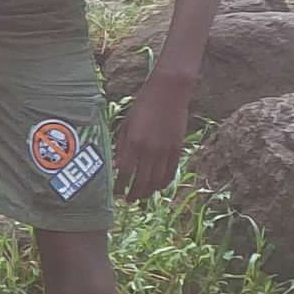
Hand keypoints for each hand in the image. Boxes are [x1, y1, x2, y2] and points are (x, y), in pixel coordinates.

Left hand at [116, 70, 194, 199]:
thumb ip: (121, 145)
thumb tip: (117, 166)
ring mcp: (166, 150)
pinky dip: (164, 182)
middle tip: (127, 200)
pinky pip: (171, 172)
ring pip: (157, 180)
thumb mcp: (126, 123)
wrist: (169, 92)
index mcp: (134, 142)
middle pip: (142, 181)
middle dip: (133, 194)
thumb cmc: (143, 105)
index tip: (115, 192)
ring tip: (141, 197)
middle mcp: (150, 149)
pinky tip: (157, 187)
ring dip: (148, 192)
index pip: (125, 172)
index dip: (120, 186)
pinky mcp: (178, 149)